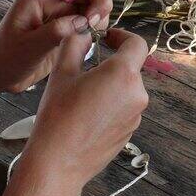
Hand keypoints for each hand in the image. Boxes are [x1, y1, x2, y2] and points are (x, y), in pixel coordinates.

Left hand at [0, 0, 111, 92]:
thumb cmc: (6, 57)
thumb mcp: (29, 46)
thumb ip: (56, 31)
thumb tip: (83, 21)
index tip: (73, 1)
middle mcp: (55, 0)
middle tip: (95, 21)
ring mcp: (64, 14)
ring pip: (94, 1)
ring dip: (101, 13)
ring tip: (94, 30)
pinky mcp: (70, 29)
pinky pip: (92, 20)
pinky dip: (98, 26)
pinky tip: (91, 39)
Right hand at [2, 29, 148, 195]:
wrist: (58, 162)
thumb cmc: (58, 117)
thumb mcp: (62, 72)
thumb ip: (75, 44)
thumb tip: (83, 33)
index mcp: (123, 74)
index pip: (137, 44)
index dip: (122, 35)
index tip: (107, 38)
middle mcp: (137, 94)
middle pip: (130, 68)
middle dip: (110, 64)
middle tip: (83, 70)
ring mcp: (136, 115)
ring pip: (126, 88)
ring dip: (109, 85)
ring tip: (82, 96)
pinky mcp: (130, 131)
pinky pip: (124, 108)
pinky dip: (111, 104)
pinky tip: (87, 115)